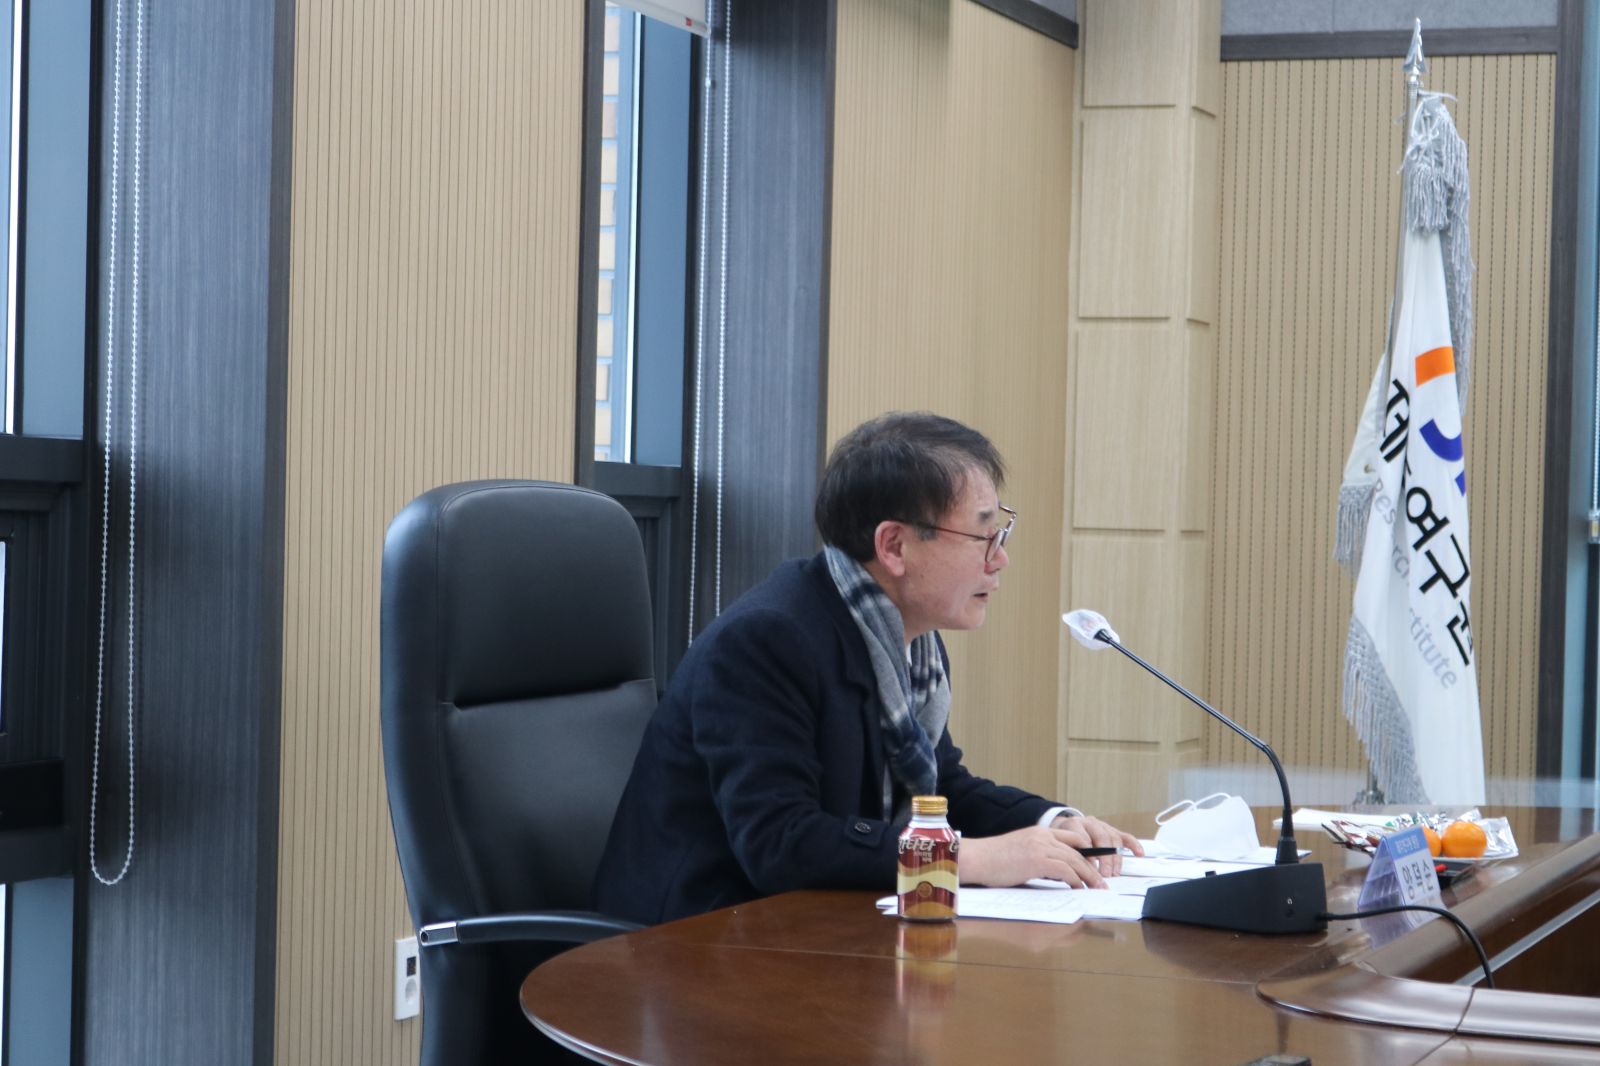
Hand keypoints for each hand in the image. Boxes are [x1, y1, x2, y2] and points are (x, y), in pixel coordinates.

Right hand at [958, 826, 1108, 888]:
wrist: (976, 858)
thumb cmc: (992, 860)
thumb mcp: (1020, 851)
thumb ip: (1038, 856)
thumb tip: (1055, 872)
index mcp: (1039, 831)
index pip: (1072, 838)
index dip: (1087, 852)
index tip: (1095, 866)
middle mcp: (1043, 836)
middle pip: (1078, 850)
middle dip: (1093, 867)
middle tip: (1102, 882)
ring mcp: (1040, 847)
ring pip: (1075, 860)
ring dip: (1089, 876)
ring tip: (1097, 888)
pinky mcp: (1037, 860)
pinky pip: (1065, 870)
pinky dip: (1075, 880)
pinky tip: (1079, 889)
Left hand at [1048, 814, 1143, 876]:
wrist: (1065, 828)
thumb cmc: (1064, 841)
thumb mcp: (1060, 846)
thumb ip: (1068, 855)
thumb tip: (1077, 871)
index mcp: (1074, 824)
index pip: (1082, 837)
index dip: (1087, 854)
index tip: (1090, 868)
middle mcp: (1089, 822)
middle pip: (1101, 837)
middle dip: (1104, 858)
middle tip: (1105, 874)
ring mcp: (1102, 825)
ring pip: (1113, 838)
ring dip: (1116, 857)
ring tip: (1114, 873)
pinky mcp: (1112, 830)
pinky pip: (1125, 836)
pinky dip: (1133, 845)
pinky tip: (1139, 853)